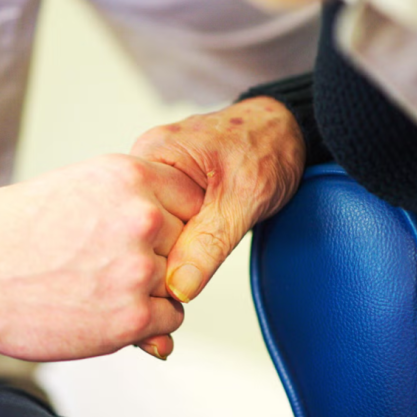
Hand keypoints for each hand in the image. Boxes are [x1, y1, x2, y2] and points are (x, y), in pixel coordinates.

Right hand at [0, 155, 203, 361]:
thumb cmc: (2, 232)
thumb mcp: (70, 187)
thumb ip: (121, 199)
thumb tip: (155, 220)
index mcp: (126, 175)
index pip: (189, 197)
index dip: (173, 220)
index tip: (155, 236)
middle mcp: (142, 216)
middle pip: (186, 242)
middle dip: (161, 256)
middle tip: (117, 267)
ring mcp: (139, 268)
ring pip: (178, 285)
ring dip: (151, 292)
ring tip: (102, 291)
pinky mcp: (131, 317)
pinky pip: (168, 321)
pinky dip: (146, 325)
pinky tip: (106, 314)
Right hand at [131, 97, 304, 302]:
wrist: (285, 128)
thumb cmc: (267, 146)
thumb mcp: (243, 199)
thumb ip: (209, 243)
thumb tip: (178, 287)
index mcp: (151, 153)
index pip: (131, 217)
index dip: (154, 247)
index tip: (184, 258)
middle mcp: (144, 161)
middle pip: (137, 225)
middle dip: (166, 246)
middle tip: (203, 239)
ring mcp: (153, 173)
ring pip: (151, 228)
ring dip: (175, 242)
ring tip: (203, 232)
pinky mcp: (165, 186)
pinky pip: (163, 222)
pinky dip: (180, 234)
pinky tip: (198, 232)